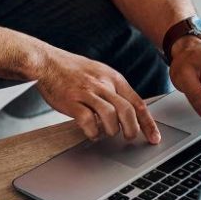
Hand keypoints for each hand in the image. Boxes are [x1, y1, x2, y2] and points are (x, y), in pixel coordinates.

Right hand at [35, 48, 160, 143]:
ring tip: (106, 133)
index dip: (148, 123)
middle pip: (127, 111)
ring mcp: (87, 92)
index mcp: (113, 78)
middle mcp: (103, 84)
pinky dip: (92, 132)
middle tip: (128, 137)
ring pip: (110, 117)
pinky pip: (88, 121)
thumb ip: (113, 90)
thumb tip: (128, 111)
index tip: (154, 138)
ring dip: (111, 130)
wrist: (46, 62)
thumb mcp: (99, 73)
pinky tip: (91, 132)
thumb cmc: (72, 70)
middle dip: (131, 129)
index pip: (137, 103)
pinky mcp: (71, 101)